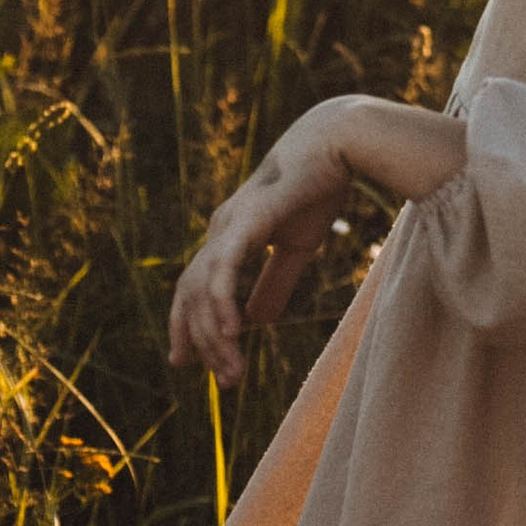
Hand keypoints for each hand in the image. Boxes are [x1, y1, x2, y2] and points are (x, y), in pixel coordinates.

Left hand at [169, 106, 349, 383]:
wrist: (337, 144)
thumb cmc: (318, 187)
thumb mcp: (297, 246)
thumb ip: (275, 282)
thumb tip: (258, 322)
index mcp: (229, 235)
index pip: (196, 289)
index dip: (188, 326)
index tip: (188, 363)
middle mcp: (220, 231)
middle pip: (193, 297)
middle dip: (202, 342)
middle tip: (227, 381)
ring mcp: (229, 225)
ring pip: (205, 292)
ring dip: (215, 336)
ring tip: (233, 370)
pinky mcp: (247, 221)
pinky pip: (224, 270)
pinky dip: (221, 303)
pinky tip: (231, 334)